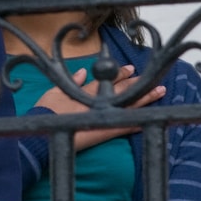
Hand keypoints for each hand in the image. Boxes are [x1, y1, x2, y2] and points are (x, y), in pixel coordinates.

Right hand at [34, 65, 166, 150]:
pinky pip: (123, 127)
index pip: (107, 80)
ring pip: (129, 105)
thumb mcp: (54, 91)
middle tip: (154, 79)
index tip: (131, 68)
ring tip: (159, 92)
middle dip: (138, 84)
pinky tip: (148, 120)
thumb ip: (71, 81)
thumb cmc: (45, 111)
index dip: (120, 74)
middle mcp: (98, 102)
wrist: (41, 129)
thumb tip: (83, 72)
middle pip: (123, 91)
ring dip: (145, 99)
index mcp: (86, 92)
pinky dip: (135, 123)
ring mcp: (102, 116)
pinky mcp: (102, 132)